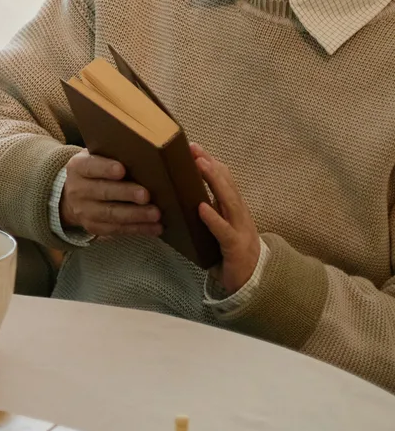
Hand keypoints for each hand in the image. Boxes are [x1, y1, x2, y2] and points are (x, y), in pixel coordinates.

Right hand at [58, 150, 163, 238]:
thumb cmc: (96, 172)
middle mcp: (77, 189)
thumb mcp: (97, 158)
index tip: (121, 169)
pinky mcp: (94, 227)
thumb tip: (146, 152)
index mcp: (78, 167)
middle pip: (102, 191)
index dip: (105, 168)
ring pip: (111, 214)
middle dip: (125, 193)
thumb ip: (113, 155)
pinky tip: (155, 227)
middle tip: (145, 195)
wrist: (74, 195)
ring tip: (156, 213)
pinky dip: (139, 228)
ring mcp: (84, 211)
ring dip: (136, 214)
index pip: (90, 167)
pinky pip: (117, 229)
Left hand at [193, 142, 260, 295]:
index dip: (211, 163)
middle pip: (228, 185)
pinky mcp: (236, 248)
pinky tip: (201, 207)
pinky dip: (213, 218)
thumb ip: (207, 211)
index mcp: (233, 210)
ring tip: (200, 165)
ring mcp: (240, 230)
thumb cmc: (228, 253)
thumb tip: (178, 195)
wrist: (251, 283)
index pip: (225, 181)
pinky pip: (224, 231)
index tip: (195, 147)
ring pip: (230, 202)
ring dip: (215, 182)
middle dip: (211, 165)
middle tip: (194, 148)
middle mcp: (239, 216)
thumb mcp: (217, 228)